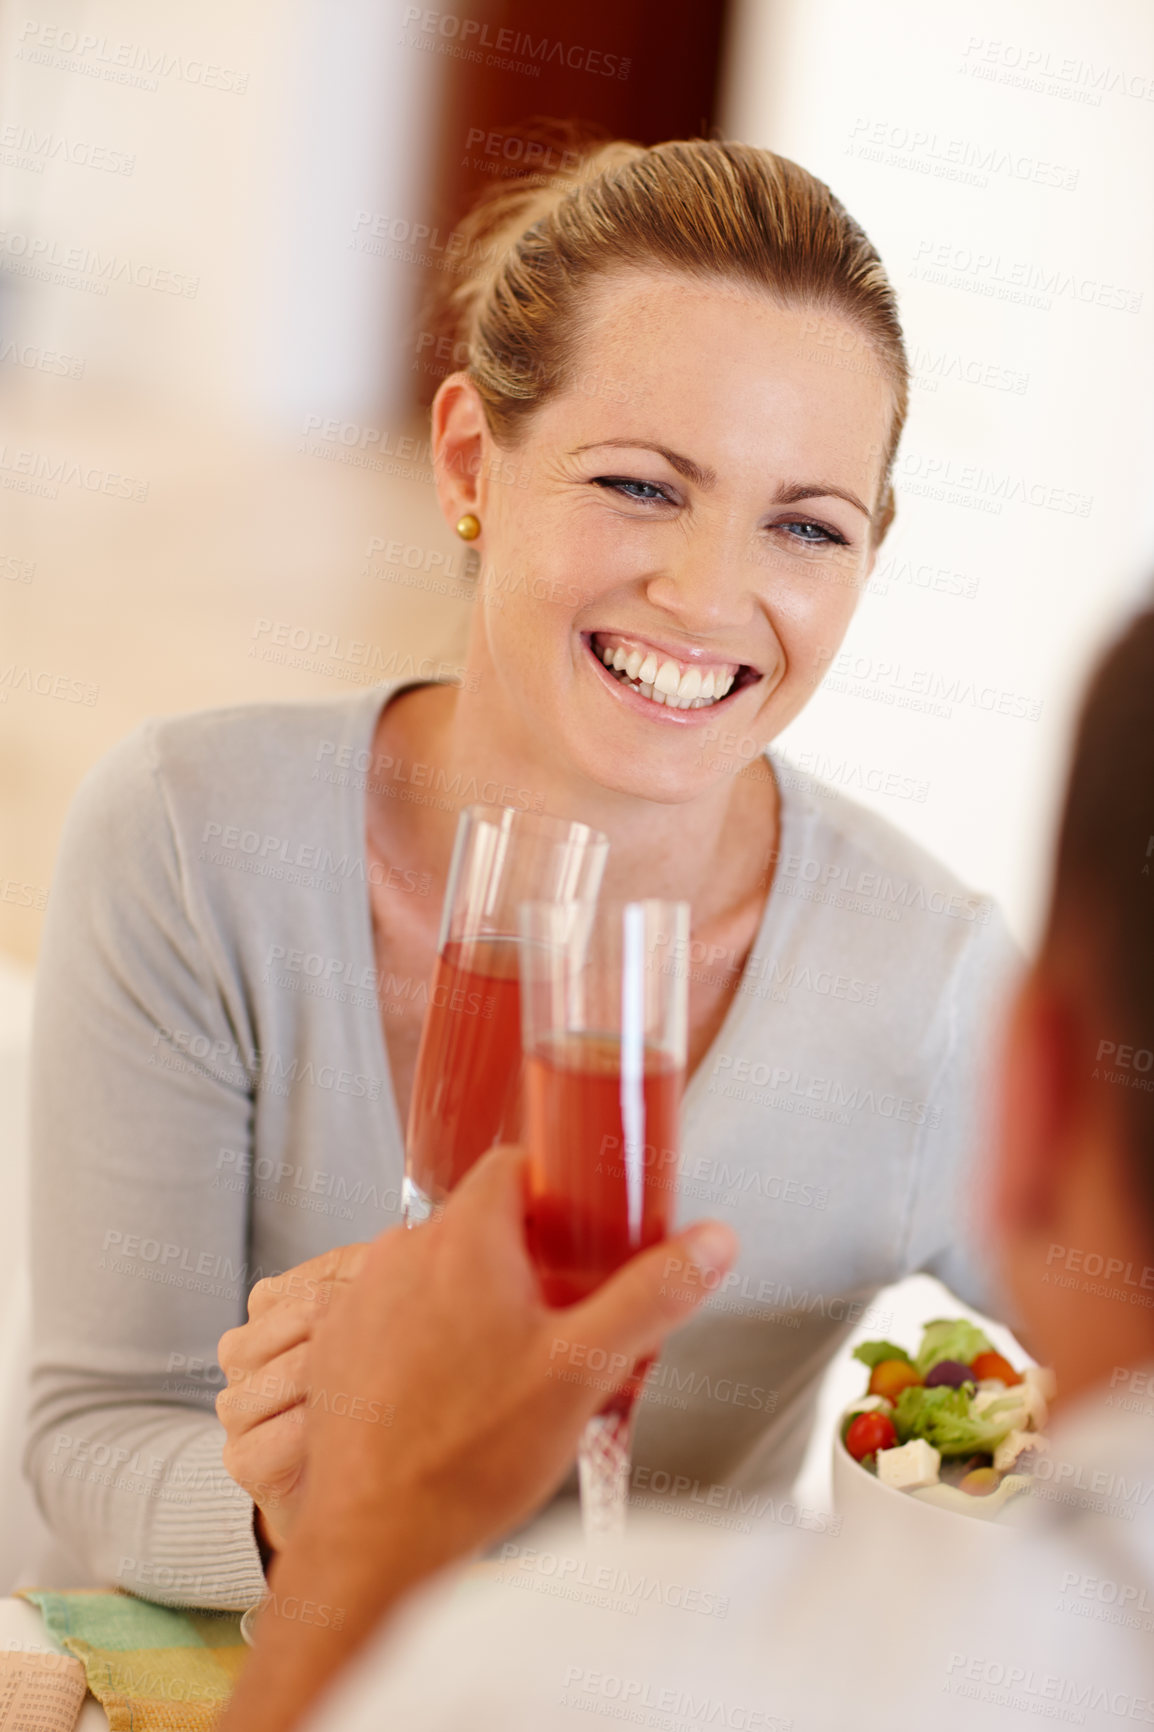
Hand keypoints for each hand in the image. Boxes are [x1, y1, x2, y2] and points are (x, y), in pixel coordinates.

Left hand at [219, 1144, 737, 1731]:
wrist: (372, 1543)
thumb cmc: (469, 1457)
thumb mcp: (585, 1370)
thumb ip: (652, 1295)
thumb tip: (711, 1242)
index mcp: (464, 1239)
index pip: (513, 1165)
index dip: (557, 1189)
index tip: (586, 1227)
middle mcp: (401, 1253)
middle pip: (478, 1222)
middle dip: (525, 1257)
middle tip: (563, 1314)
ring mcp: (359, 1297)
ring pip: (435, 1271)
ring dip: (473, 1298)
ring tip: (511, 1365)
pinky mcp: (336, 1345)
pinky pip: (394, 1315)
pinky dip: (426, 1337)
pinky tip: (455, 1392)